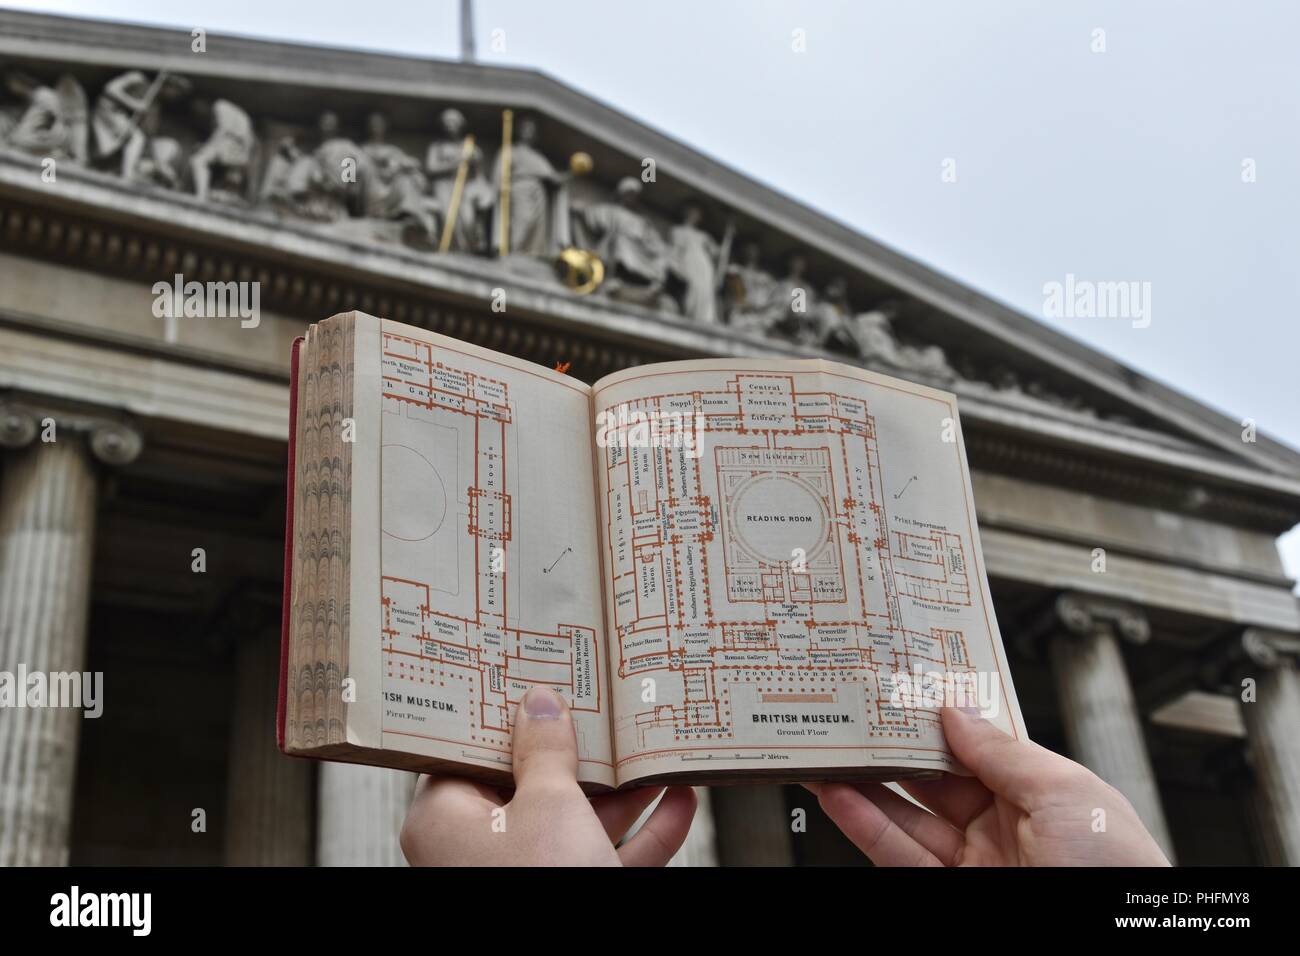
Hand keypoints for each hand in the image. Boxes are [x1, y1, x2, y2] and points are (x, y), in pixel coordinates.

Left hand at [401, 686, 696, 865]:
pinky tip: (679, 800)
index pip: (469, 750)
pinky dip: (642, 832)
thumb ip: (546, 749)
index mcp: (446, 817)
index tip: (532, 678)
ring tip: (651, 748)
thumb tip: (539, 703)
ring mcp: (526, 875)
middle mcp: (479, 847)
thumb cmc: (541, 885)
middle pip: (530, 782)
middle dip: (579, 751)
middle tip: (601, 707)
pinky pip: (604, 855)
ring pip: (575, 821)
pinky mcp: (571, 893)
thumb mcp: (548, 801)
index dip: (504, 714)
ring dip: (622, 790)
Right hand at [808, 707, 1170, 865]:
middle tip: (852, 717)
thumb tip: (957, 712)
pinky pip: (898, 855)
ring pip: (906, 817)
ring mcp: (975, 863)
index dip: (938, 720)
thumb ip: (1003, 751)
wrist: (1114, 945)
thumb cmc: (1117, 871)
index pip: (978, 747)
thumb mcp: (1066, 790)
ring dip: (864, 786)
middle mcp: (1005, 828)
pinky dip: (864, 826)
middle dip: (891, 749)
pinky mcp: (949, 892)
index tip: (902, 692)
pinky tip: (840, 799)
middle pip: (933, 779)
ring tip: (829, 754)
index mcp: (1043, 795)